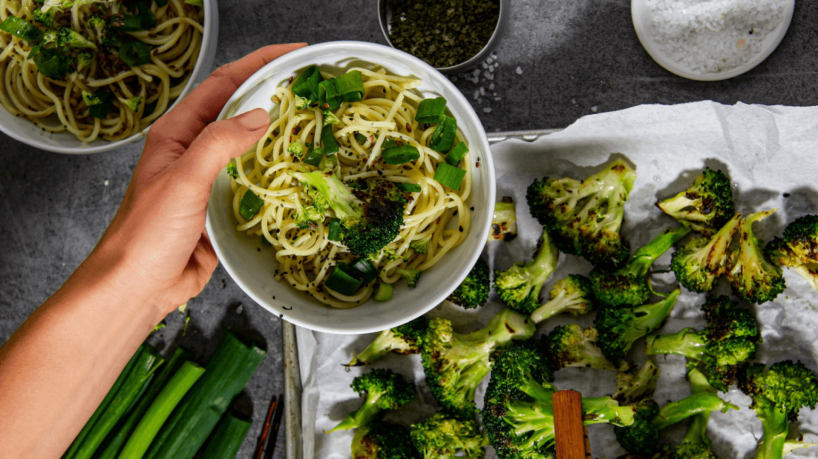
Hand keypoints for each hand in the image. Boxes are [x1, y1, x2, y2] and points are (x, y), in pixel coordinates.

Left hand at [90, 43, 305, 316]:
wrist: (137, 286)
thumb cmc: (147, 234)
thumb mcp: (184, 180)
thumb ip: (220, 143)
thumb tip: (260, 116)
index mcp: (177, 133)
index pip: (222, 84)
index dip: (257, 64)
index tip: (292, 54)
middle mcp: (194, 151)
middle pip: (238, 111)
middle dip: (272, 95)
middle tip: (310, 89)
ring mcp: (209, 179)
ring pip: (249, 148)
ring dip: (277, 137)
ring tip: (312, 127)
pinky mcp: (222, 208)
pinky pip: (254, 183)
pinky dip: (275, 176)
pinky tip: (297, 175)